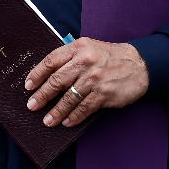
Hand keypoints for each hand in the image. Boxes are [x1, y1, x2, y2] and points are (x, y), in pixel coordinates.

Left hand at [23, 38, 149, 127]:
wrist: (139, 64)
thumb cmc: (110, 57)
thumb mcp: (89, 47)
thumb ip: (70, 56)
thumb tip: (48, 73)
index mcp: (78, 48)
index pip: (51, 61)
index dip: (37, 74)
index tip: (28, 85)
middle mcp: (85, 62)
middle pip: (57, 80)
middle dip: (42, 95)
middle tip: (32, 105)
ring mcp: (94, 79)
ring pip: (69, 98)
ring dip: (56, 111)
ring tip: (47, 120)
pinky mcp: (104, 94)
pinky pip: (84, 108)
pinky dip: (74, 116)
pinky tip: (66, 121)